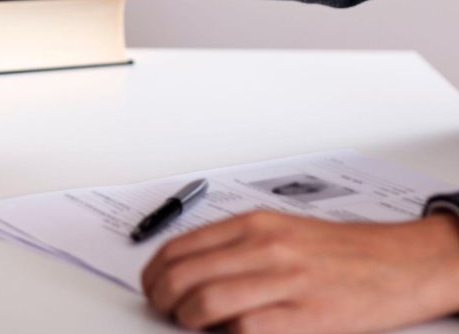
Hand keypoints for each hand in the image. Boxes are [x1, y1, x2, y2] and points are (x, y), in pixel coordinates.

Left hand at [142, 210, 458, 332]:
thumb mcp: (281, 231)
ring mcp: (284, 281)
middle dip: (162, 296)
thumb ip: (236, 246)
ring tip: (187, 322)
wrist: (398, 264)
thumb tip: (189, 269)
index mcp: (255, 224)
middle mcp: (265, 247)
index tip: (150, 284)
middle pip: (185, 275)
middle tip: (163, 308)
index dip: (155, 270)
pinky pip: (245, 329)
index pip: (182, 246)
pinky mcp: (304, 315)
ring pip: (206, 301)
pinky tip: (227, 332)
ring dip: (186, 318)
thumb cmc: (338, 251)